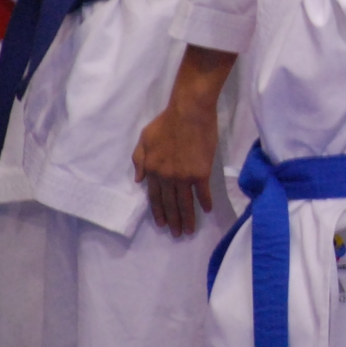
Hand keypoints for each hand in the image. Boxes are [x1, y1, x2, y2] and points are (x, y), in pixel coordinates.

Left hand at [132, 45, 235, 235]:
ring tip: (190, 230)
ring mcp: (184, 176)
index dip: (158, 212)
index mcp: (152, 169)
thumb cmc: (166, 122)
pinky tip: (206, 210)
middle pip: (170, 204)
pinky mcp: (201, 173)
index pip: (154, 197)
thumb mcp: (144, 138)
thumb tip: (138, 180)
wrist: (189, 112)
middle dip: (174, 220)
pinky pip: (202, 192)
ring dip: (188, 218)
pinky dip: (204, 202)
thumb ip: (139, 159)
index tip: (162, 224)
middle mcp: (167, 177)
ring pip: (185, 203)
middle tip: (177, 234)